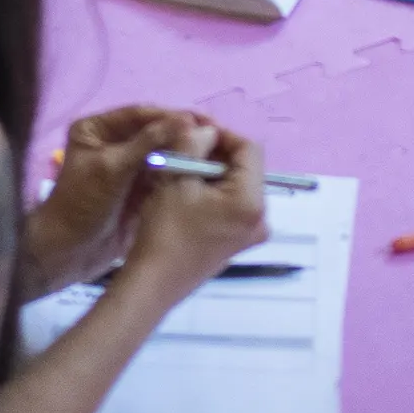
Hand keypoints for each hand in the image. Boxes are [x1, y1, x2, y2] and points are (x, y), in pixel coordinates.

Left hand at [21, 107, 209, 295]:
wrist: (69, 253)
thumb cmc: (82, 204)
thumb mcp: (112, 168)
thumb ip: (148, 143)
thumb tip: (185, 119)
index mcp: (97, 129)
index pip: (139, 115)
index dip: (170, 115)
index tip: (201, 119)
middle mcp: (112, 143)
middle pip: (154, 132)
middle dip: (182, 133)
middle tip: (216, 134)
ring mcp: (126, 167)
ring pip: (161, 153)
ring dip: (185, 153)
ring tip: (217, 151)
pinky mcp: (138, 190)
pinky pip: (163, 175)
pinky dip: (181, 173)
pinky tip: (205, 171)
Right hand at [118, 119, 267, 309]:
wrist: (153, 282)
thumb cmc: (166, 229)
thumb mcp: (176, 176)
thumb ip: (194, 142)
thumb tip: (207, 130)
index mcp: (252, 201)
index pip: (249, 148)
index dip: (223, 134)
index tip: (195, 130)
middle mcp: (260, 218)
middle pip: (245, 167)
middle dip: (216, 153)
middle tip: (185, 148)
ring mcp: (249, 234)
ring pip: (237, 185)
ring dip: (212, 171)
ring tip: (182, 168)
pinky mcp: (236, 243)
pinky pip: (231, 204)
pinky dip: (213, 192)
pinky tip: (187, 193)